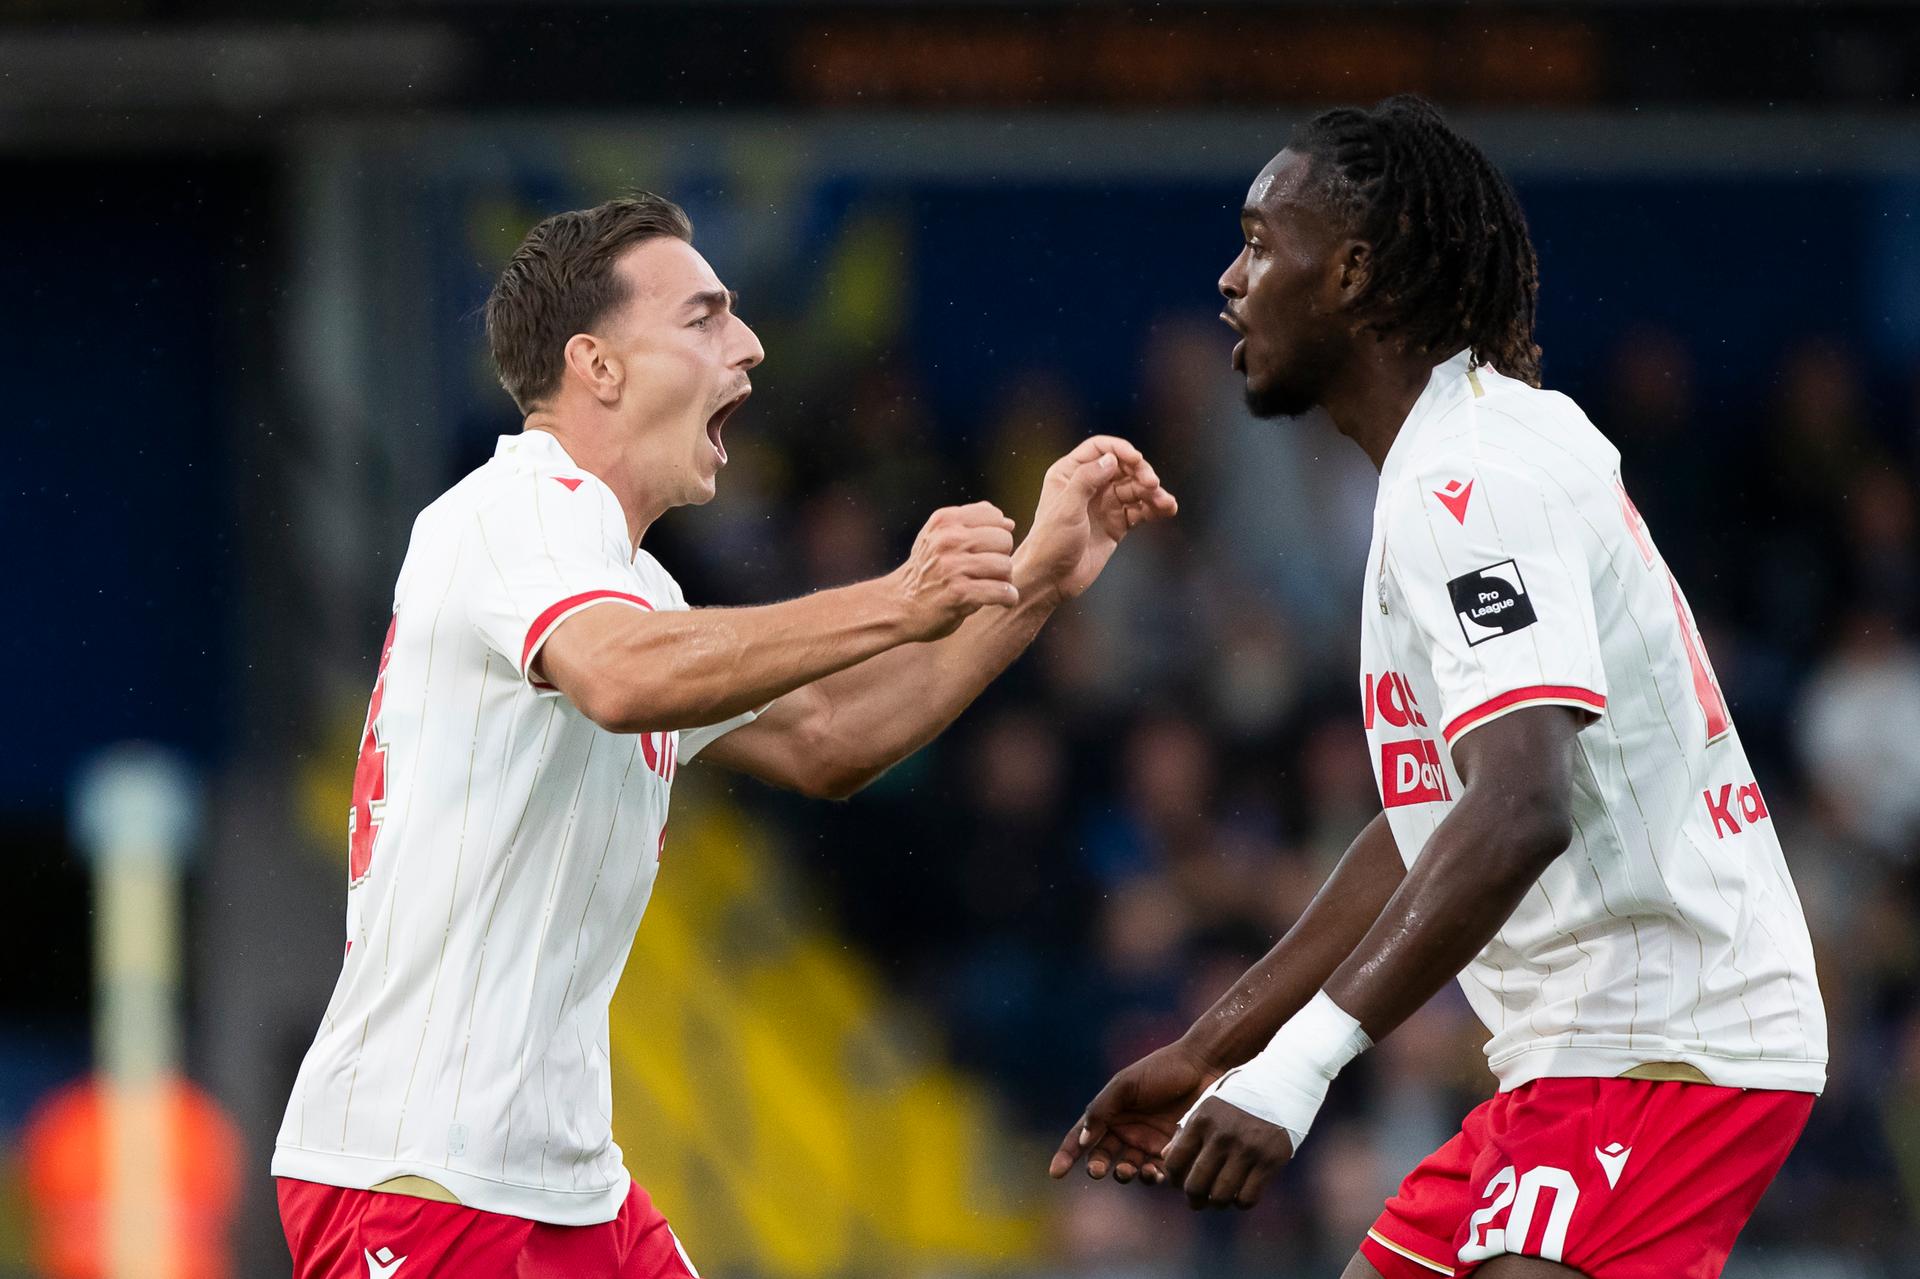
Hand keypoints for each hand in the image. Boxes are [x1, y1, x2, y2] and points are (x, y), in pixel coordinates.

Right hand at [889, 502, 1018, 640]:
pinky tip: (1002, 601)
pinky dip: (1008, 598)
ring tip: (993, 586)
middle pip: (1004, 540)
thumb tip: (1009, 523)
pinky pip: (1002, 591)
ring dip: (1005, 580)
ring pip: (1005, 565)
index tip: (987, 551)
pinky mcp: (959, 593)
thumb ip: (971, 523)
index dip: (997, 535)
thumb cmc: (927, 570)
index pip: (995, 517)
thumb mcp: (939, 536)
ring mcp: (953, 567)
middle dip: (1002, 557)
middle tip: (990, 572)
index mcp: (945, 521)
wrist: (900, 605)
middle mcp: (948, 540)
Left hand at [1018, 436, 1177, 603]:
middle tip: (1152, 484)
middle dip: (1141, 472)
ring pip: (1135, 489)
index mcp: (1069, 473)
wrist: (1051, 580)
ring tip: (1164, 503)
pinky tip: (1168, 509)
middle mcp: (1089, 485)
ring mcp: (1104, 504)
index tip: (1137, 460)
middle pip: (1123, 467)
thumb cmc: (1050, 542)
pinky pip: (1140, 510)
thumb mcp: (1066, 508)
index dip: (1120, 450)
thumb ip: (1087, 480)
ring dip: (1153, 492)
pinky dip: (1155, 508)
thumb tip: (1111, 459)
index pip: (1100, 449)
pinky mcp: (1117, 524)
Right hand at [1049, 1040, 1220, 1186]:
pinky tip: (1155, 1171)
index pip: (1081, 1136)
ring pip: (1128, 1168)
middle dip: (1097, 1166)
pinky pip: (1156, 1172)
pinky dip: (1152, 1176)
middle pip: (1103, 1156)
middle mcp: (1126, 1129)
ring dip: (1124, 1174)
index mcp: (1110, 1111)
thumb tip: (1082, 1139)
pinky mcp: (1170, 1151)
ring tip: (1128, 1171)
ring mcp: (1148, 1142)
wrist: (1204, 1067)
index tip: (1055, 1173)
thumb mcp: (1126, 1084)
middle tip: (1098, 1170)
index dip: (1067, 1155)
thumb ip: (1102, 1109)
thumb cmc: (1162, 1070)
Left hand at [1160, 1096, 1293, 1210]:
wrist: (1283, 1084)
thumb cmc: (1239, 1098)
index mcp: (1202, 1120)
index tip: (1180, 1182)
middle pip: (1196, 1185)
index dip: (1174, 1178)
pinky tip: (1240, 1194)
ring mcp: (1247, 1149)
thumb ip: (1187, 1130)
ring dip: (1217, 1203)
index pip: (1175, 1162)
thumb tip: (1165, 1157)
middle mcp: (1222, 1135)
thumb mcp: (1209, 1105)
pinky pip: (1248, 1198)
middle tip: (1197, 1200)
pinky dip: (1241, 1202)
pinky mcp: (1270, 1160)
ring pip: (1221, 1196)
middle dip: (1193, 1198)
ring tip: (1219, 1199)